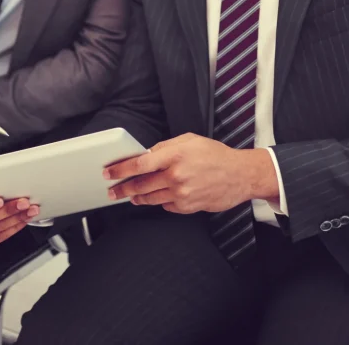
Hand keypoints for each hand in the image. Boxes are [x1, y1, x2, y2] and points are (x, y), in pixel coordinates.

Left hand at [104, 133, 278, 214]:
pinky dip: (159, 201)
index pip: (140, 164)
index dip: (121, 169)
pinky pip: (166, 206)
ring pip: (150, 198)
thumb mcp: (190, 140)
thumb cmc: (215, 154)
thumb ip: (165, 147)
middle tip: (112, 190)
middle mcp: (176, 175)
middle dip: (123, 188)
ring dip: (136, 197)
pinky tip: (156, 197)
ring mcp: (182, 194)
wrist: (240, 175)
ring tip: (128, 196)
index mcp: (175, 155)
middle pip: (141, 184)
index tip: (109, 172)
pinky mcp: (187, 207)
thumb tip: (145, 154)